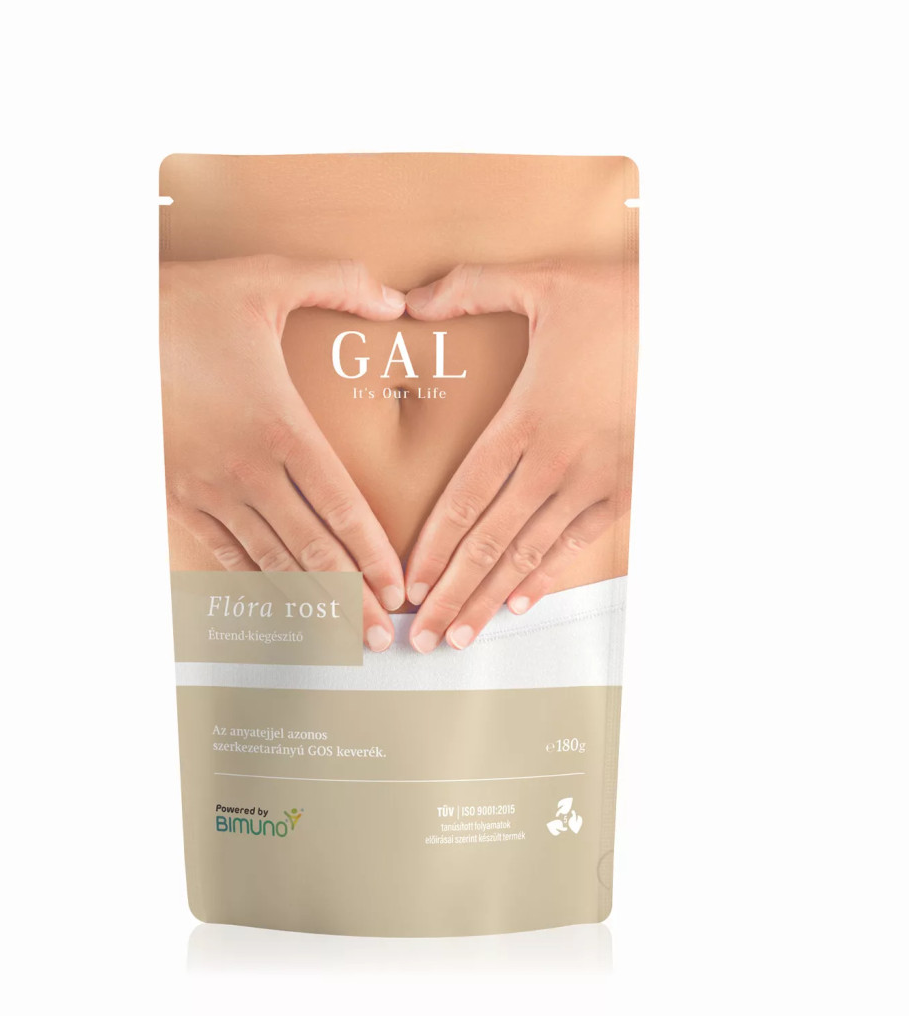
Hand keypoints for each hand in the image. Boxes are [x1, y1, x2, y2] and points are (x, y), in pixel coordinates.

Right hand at [160, 256, 406, 651]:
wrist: (106, 327)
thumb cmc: (189, 303)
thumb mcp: (267, 279)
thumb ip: (339, 282)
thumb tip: (396, 300)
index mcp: (280, 427)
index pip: (340, 507)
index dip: (373, 554)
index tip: (398, 588)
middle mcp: (248, 471)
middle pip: (311, 548)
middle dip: (352, 598)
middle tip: (382, 634)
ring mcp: (208, 489)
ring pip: (268, 560)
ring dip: (308, 602)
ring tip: (341, 636)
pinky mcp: (176, 496)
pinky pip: (221, 551)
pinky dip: (253, 581)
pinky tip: (277, 604)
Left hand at [402, 262, 633, 651]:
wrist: (702, 324)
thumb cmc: (621, 303)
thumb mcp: (544, 282)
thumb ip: (472, 289)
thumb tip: (410, 300)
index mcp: (528, 417)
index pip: (466, 498)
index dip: (434, 547)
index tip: (409, 585)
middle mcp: (557, 460)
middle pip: (491, 540)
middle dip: (453, 593)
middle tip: (424, 637)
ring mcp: (595, 480)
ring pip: (531, 552)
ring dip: (493, 597)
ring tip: (462, 635)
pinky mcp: (627, 487)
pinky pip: (578, 542)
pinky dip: (548, 574)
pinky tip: (520, 601)